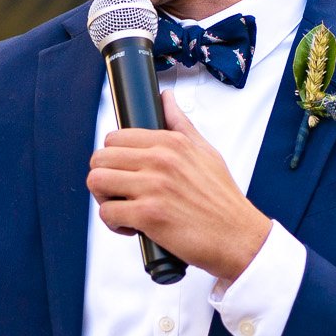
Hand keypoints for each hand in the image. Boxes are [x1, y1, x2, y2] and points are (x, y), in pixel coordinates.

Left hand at [87, 94, 271, 281]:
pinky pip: (108, 213)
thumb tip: (166, 98)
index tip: (126, 173)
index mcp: (171, 142)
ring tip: (123, 208)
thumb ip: (180, 124)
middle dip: (104, 177)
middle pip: (99, 158)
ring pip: (97, 181)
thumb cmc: (222, 200)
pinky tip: (133, 227)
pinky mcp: (148, 215)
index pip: (115, 137)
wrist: (238, 236)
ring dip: (104, 199)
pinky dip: (115, 224)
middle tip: (119, 192)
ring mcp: (153, 187)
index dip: (114, 158)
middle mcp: (160, 160)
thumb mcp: (206, 152)